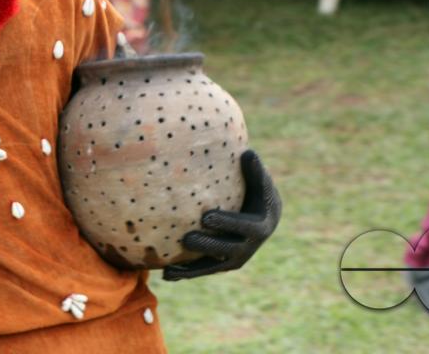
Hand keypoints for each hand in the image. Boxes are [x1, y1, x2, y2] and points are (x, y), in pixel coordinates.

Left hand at [163, 150, 280, 280]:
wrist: (261, 215)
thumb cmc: (257, 191)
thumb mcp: (260, 181)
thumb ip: (254, 170)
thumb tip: (248, 153)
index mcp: (261, 226)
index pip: (244, 227)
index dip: (226, 223)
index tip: (206, 217)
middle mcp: (249, 247)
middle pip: (227, 250)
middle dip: (207, 245)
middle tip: (186, 239)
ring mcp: (235, 258)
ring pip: (212, 265)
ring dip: (192, 268)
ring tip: (169, 269)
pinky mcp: (221, 264)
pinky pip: (203, 269)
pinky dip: (186, 273)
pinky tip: (166, 275)